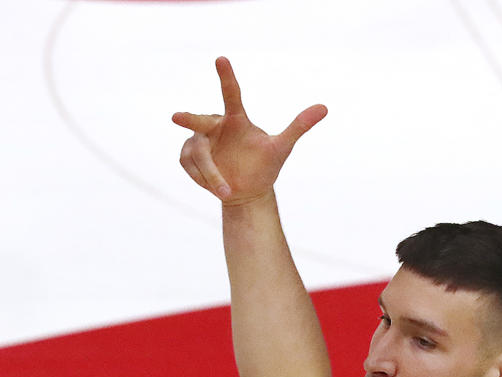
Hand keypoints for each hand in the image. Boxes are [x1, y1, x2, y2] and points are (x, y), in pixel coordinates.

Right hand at [172, 57, 326, 204]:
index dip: (227, 77)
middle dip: (188, 119)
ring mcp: (199, 141)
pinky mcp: (188, 157)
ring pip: (197, 153)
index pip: (231, 95)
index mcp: (236, 119)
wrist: (247, 192)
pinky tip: (214, 186)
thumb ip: (299, 126)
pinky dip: (202, 179)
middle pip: (199, 121)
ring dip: (210, 175)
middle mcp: (215, 125)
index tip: (221, 59)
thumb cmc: (265, 167)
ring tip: (226, 190)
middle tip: (176, 117)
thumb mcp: (282, 148)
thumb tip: (325, 107)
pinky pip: (189, 165)